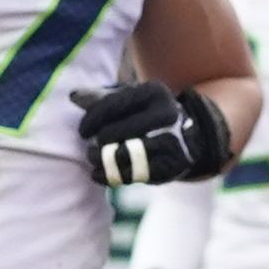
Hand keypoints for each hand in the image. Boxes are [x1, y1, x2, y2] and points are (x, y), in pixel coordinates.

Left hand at [76, 81, 236, 189]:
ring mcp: (172, 141)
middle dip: (98, 142)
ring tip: (93, 161)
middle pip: (116, 132)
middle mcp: (167, 115)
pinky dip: (111, 176)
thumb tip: (73, 96)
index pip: (112, 106)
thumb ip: (103, 98)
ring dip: (102, 161)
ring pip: (124, 155)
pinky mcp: (172, 166)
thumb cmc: (152, 115)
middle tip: (90, 149)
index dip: (92, 120)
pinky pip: (134, 174)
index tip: (83, 131)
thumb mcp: (133, 100)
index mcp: (154, 92)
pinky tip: (99, 175)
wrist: (195, 135)